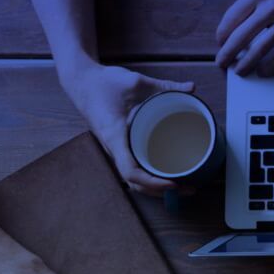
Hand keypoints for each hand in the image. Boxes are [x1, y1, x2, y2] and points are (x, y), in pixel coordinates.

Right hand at [59, 63, 197, 195]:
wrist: (82, 81)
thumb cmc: (103, 83)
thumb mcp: (136, 81)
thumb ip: (165, 86)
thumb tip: (192, 87)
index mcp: (115, 136)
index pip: (130, 171)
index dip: (153, 182)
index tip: (174, 183)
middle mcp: (114, 148)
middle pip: (136, 183)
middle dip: (162, 191)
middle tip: (190, 188)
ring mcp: (116, 149)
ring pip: (135, 179)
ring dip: (157, 188)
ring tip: (184, 186)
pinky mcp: (120, 146)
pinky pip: (134, 168)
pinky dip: (151, 177)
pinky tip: (169, 174)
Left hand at [215, 0, 273, 76]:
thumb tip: (243, 19)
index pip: (231, 17)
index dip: (222, 34)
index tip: (221, 42)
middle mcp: (272, 6)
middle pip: (240, 36)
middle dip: (227, 54)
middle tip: (222, 63)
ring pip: (259, 49)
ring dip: (246, 64)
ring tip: (240, 71)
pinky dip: (271, 66)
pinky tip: (264, 71)